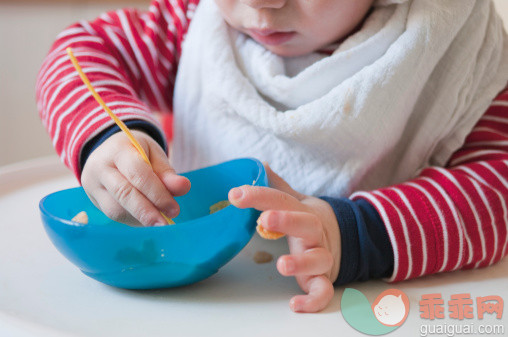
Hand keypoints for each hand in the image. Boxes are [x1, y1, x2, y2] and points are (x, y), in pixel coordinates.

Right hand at [81, 130, 189, 225]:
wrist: (109, 152)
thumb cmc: (137, 151)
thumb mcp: (153, 154)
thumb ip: (167, 172)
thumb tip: (183, 187)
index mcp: (118, 150)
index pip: (138, 174)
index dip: (157, 193)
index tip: (174, 209)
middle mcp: (100, 168)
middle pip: (124, 194)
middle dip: (148, 212)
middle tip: (166, 224)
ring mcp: (93, 186)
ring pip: (116, 209)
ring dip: (141, 219)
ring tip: (160, 222)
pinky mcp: (94, 201)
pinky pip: (114, 216)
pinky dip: (134, 220)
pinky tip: (148, 220)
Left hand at [228, 164, 340, 312]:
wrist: (344, 237)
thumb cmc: (308, 220)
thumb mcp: (296, 200)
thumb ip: (278, 186)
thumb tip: (260, 164)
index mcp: (303, 211)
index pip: (281, 200)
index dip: (259, 196)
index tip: (235, 194)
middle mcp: (314, 233)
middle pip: (306, 224)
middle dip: (287, 220)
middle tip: (265, 219)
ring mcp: (321, 256)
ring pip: (318, 259)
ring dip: (301, 263)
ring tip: (281, 265)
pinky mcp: (324, 279)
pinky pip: (324, 291)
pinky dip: (314, 300)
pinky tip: (295, 304)